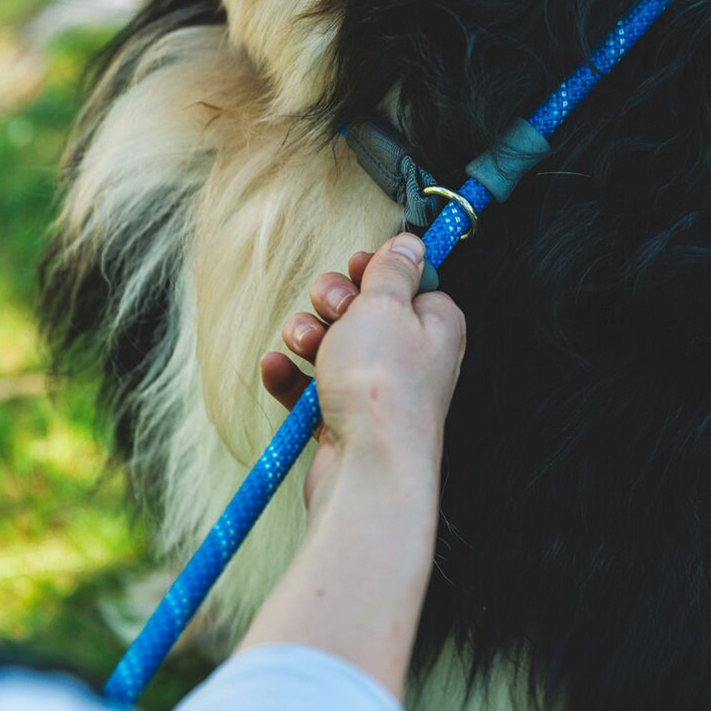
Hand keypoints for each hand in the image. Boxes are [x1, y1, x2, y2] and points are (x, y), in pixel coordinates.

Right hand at [260, 234, 465, 511]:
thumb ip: (392, 269)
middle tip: (332, 311)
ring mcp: (378, 390)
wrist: (368, 468)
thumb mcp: (385, 304)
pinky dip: (291, 377)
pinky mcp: (346, 420)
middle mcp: (412, 357)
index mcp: (435, 323)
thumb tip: (411, 243)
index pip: (407, 281)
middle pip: (363, 309)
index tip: (356, 267)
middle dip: (332, 303)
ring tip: (304, 343)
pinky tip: (276, 368)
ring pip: (332, 345)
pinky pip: (310, 387)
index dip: (375, 270)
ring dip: (307, 336)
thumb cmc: (383, 384)